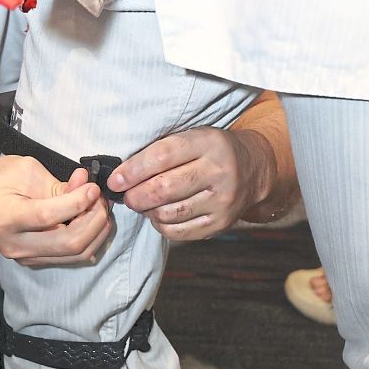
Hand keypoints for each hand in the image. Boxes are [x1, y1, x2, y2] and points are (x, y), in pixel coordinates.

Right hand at [0, 158, 113, 265]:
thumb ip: (56, 183)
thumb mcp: (23, 170)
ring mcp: (25, 258)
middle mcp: (15, 245)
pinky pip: (72, 257)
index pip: (49, 216)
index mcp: (6, 218)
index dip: (78, 202)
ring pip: (76, 254)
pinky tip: (93, 221)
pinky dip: (90, 240)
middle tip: (101, 199)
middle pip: (69, 243)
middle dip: (94, 220)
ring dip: (97, 231)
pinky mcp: (35, 261)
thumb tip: (85, 185)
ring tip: (100, 208)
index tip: (93, 187)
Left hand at [107, 127, 267, 241]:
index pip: (162, 156)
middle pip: (164, 188)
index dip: (133, 170)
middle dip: (136, 195)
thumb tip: (121, 173)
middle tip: (126, 196)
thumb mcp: (193, 137)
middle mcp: (220, 171)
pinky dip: (161, 225)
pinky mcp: (221, 223)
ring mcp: (223, 201)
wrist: (253, 170)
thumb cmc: (210, 151)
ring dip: (147, 211)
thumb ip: (162, 150)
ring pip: (168, 213)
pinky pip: (179, 231)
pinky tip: (158, 215)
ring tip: (143, 203)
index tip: (115, 180)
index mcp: (209, 143)